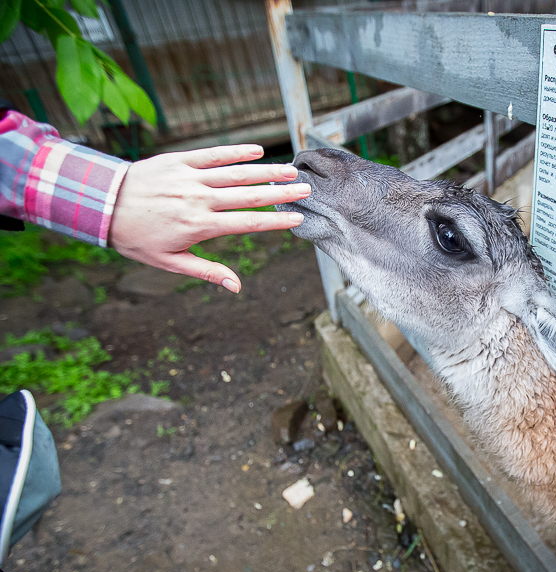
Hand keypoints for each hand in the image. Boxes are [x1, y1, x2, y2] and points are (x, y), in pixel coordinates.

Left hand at [108, 144, 310, 292]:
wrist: (101, 203)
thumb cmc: (136, 237)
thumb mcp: (169, 262)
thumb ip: (207, 271)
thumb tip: (236, 287)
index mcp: (200, 226)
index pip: (248, 222)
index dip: (276, 221)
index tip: (299, 218)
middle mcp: (199, 199)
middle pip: (249, 195)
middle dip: (280, 192)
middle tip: (306, 189)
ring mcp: (190, 177)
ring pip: (236, 173)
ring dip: (266, 171)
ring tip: (291, 170)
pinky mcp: (179, 160)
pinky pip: (212, 154)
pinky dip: (235, 152)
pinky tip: (257, 151)